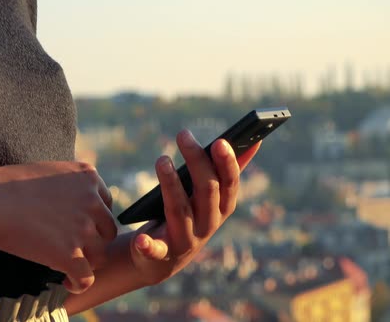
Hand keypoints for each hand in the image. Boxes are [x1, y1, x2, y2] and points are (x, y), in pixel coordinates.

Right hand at [0, 162, 116, 293]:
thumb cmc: (7, 186)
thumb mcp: (49, 173)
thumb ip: (69, 186)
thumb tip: (74, 209)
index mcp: (88, 176)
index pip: (105, 204)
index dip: (91, 219)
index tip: (74, 227)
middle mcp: (92, 200)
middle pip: (107, 230)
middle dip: (92, 240)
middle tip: (72, 247)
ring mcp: (84, 227)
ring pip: (101, 254)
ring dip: (87, 261)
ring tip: (68, 265)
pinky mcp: (70, 253)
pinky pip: (86, 277)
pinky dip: (79, 283)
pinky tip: (66, 282)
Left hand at [129, 130, 259, 283]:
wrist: (162, 259)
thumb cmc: (188, 217)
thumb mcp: (208, 196)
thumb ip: (227, 171)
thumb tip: (253, 141)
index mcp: (221, 209)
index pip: (229, 184)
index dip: (226, 163)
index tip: (220, 141)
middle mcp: (207, 225)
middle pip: (206, 192)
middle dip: (197, 162)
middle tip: (183, 134)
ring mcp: (185, 240)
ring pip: (180, 210)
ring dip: (171, 184)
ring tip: (162, 159)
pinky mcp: (161, 253)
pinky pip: (155, 250)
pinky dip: (148, 246)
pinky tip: (141, 239)